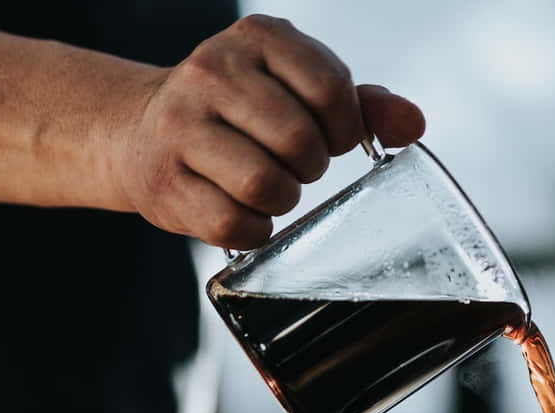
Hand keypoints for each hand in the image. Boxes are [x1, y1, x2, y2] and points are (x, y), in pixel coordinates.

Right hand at [115, 15, 425, 248]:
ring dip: (282, 200)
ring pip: (264, 185)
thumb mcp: (295, 90)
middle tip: (295, 167)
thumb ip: (358, 103)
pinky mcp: (163, 180)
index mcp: (257, 39)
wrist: (141, 131)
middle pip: (298, 142)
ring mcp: (180, 126)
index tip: (333, 141)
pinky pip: (233, 224)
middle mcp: (212, 71)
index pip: (330, 89)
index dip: (345, 130)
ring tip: (269, 187)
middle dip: (310, 168)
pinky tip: (244, 212)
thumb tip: (413, 124)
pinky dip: (253, 230)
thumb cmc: (237, 114)